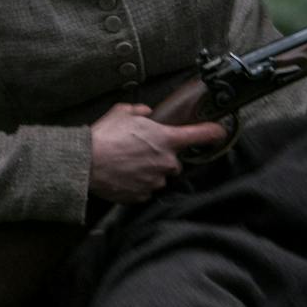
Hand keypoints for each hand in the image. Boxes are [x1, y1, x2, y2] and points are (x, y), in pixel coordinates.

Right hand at [88, 102, 230, 203]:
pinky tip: (123, 176)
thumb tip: (147, 113)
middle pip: (175, 162)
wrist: (86, 163)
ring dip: (150, 171)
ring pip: (160, 177)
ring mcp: (156, 181)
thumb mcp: (123, 112)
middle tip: (141, 151)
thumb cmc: (105, 135)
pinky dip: (138, 184)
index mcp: (166, 139)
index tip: (220, 132)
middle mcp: (166, 162)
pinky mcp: (143, 195)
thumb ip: (140, 111)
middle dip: (162, 157)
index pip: (199, 135)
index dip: (213, 133)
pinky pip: (146, 189)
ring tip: (128, 164)